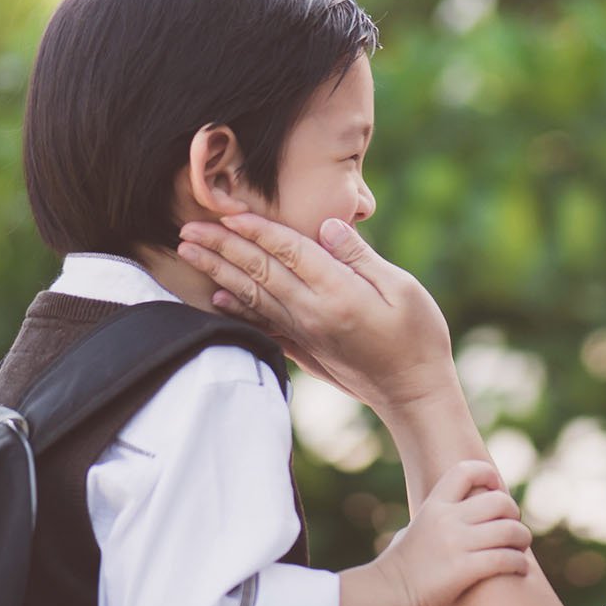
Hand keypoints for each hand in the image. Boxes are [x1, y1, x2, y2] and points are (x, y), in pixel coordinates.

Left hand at [176, 214, 455, 414]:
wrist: (413, 394)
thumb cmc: (418, 337)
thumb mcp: (402, 288)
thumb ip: (360, 257)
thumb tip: (326, 225)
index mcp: (337, 293)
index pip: (288, 251)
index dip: (258, 229)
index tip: (229, 212)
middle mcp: (312, 313)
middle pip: (259, 271)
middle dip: (222, 246)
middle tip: (188, 227)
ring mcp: (304, 333)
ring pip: (252, 295)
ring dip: (218, 270)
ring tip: (190, 252)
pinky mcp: (303, 349)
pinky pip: (261, 323)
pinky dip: (236, 308)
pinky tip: (218, 296)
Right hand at [373, 460, 529, 605]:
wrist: (386, 594)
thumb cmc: (399, 565)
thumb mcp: (413, 529)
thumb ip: (432, 518)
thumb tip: (444, 514)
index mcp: (434, 505)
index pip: (466, 470)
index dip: (489, 474)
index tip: (497, 489)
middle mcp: (447, 519)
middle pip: (499, 501)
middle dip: (513, 513)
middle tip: (513, 527)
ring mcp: (456, 544)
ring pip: (510, 530)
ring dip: (522, 538)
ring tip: (520, 548)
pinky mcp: (464, 570)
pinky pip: (506, 559)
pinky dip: (519, 563)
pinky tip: (520, 569)